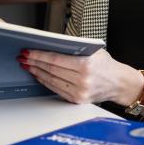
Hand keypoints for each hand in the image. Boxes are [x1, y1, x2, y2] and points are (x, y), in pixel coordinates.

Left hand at [18, 48, 139, 104]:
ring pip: (51, 80)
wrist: (119, 83)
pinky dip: (45, 81)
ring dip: (37, 72)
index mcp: (86, 65)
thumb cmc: (106, 64)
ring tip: (28, 65)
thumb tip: (53, 44)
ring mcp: (79, 92)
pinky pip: (56, 89)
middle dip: (35, 63)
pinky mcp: (76, 100)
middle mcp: (82, 80)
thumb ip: (76, 48)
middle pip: (51, 70)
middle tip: (24, 57)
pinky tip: (39, 75)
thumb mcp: (94, 51)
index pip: (56, 59)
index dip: (40, 55)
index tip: (29, 51)